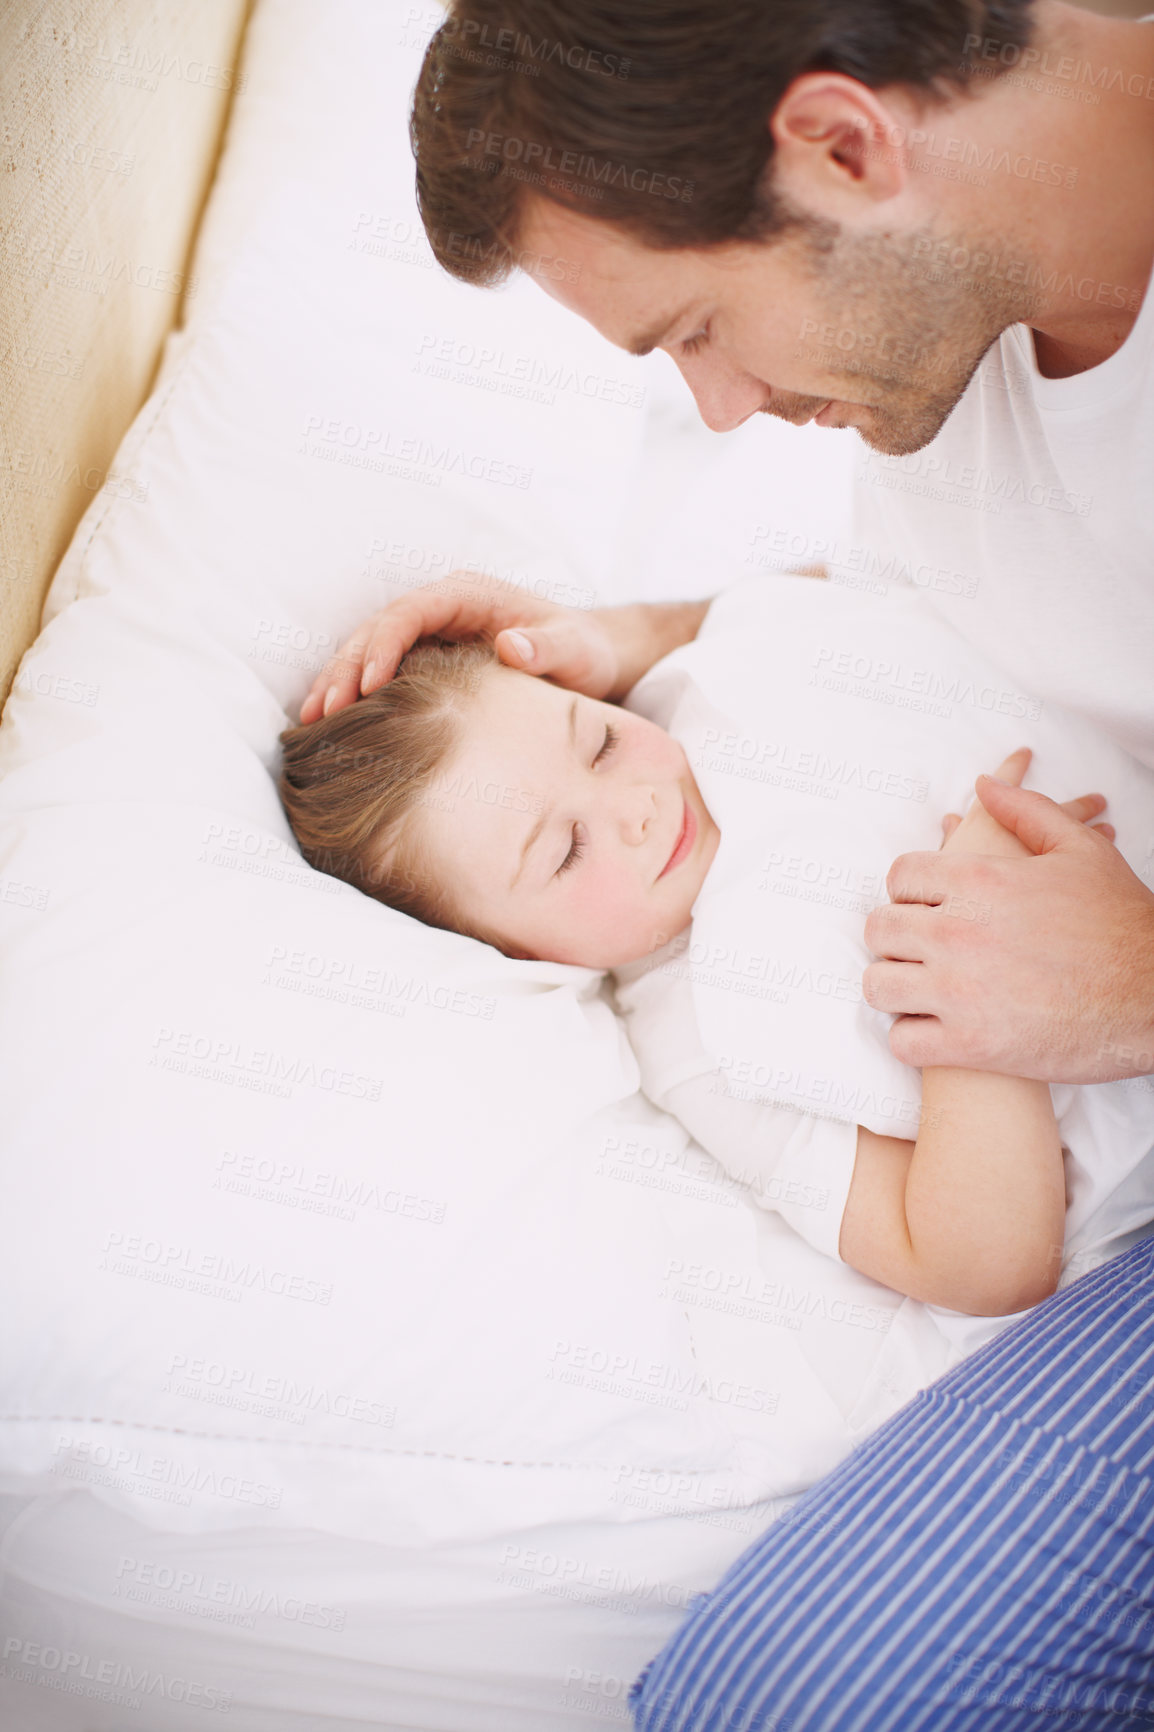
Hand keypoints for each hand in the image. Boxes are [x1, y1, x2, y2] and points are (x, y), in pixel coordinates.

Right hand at [301, 571, 623, 722]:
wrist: (588, 658)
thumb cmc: (582, 651)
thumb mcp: (573, 650)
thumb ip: (546, 648)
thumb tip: (511, 645)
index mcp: (469, 595)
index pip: (411, 611)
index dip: (383, 644)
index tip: (367, 684)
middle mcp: (441, 608)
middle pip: (377, 630)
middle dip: (346, 668)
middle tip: (323, 712)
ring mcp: (429, 632)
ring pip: (369, 650)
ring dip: (338, 682)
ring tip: (311, 721)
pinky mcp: (423, 658)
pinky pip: (379, 671)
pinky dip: (352, 694)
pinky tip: (330, 725)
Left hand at [863, 747, 1153, 1081]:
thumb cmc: (1122, 926)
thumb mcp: (1081, 852)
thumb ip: (1026, 811)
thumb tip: (984, 785)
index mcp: (978, 879)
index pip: (900, 876)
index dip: (909, 890)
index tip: (921, 906)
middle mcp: (957, 930)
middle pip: (880, 928)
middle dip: (895, 936)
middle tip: (913, 949)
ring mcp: (958, 991)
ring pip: (879, 985)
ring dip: (893, 986)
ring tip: (913, 989)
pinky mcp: (969, 1045)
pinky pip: (902, 1042)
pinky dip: (909, 1038)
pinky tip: (929, 1031)